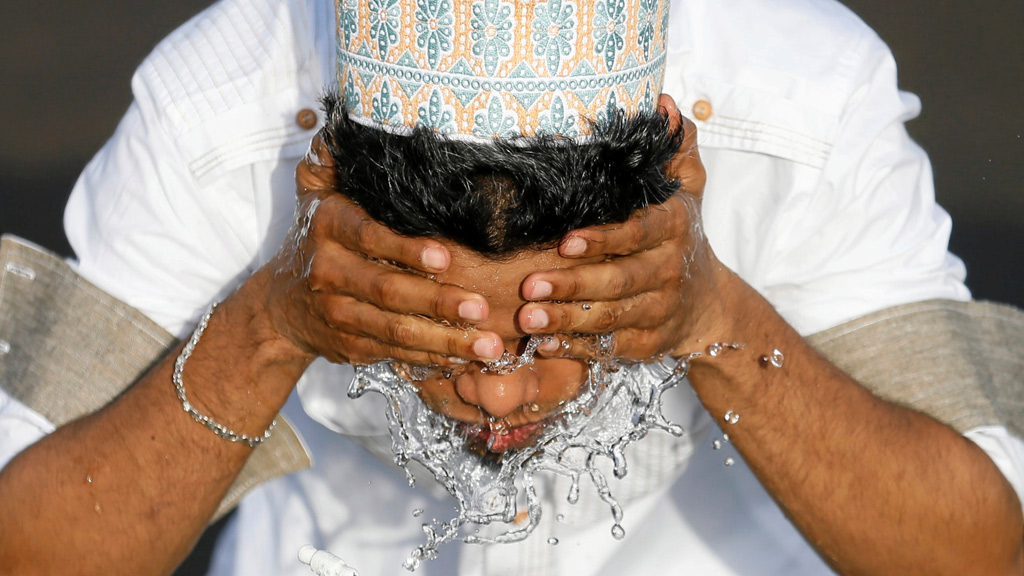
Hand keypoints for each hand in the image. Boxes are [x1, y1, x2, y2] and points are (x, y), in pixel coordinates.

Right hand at [263, 133, 504, 365]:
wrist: (279, 306)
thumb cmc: (319, 240)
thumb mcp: (317, 195)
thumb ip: (334, 164)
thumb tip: (342, 125)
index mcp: (328, 226)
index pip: (369, 237)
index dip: (407, 250)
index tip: (447, 257)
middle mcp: (329, 272)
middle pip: (387, 291)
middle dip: (438, 302)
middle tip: (481, 308)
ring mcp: (338, 314)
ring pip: (396, 330)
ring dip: (446, 340)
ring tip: (488, 345)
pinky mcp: (350, 346)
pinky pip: (396, 353)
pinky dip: (433, 358)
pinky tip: (467, 357)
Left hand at [519, 94, 720, 359]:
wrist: (708, 304)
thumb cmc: (680, 234)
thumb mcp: (688, 187)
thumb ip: (675, 147)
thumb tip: (666, 105)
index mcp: (673, 229)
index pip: (639, 233)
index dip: (604, 239)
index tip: (565, 240)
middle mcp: (667, 272)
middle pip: (619, 282)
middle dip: (573, 285)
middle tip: (528, 286)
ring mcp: (658, 311)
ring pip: (611, 318)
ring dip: (567, 320)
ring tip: (527, 319)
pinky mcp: (646, 344)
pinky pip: (610, 348)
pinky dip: (578, 350)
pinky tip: (545, 346)